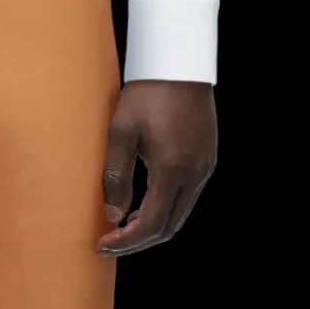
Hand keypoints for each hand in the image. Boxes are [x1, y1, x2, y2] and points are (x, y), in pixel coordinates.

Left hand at [98, 80, 217, 256]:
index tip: (102, 245)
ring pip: (180, 214)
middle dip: (138, 241)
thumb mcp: (120, 131)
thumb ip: (115, 176)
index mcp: (173, 168)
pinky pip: (187, 197)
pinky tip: (142, 205)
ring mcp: (205, 167)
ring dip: (152, 226)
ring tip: (122, 228)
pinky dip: (165, 209)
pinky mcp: (207, 159)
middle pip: (169, 227)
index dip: (126, 241)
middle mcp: (195, 173)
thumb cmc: (147, 92)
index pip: (151, 224)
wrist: (179, 64)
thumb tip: (112, 215)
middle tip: (110, 243)